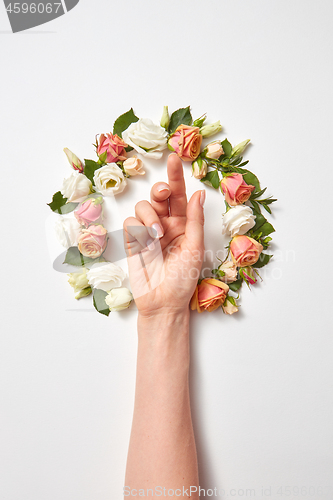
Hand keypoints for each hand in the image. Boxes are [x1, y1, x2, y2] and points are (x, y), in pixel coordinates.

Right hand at [123, 154, 204, 317]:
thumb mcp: (195, 248)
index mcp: (184, 224)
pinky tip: (144, 243)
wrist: (162, 303)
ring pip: (143, 207)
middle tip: (163, 194)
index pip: (180, 195)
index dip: (176, 176)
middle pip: (159, 196)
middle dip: (160, 190)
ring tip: (156, 236)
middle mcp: (166, 224)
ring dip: (149, 216)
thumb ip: (195, 220)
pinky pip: (130, 223)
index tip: (174, 158)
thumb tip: (198, 194)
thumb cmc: (183, 280)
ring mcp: (148, 232)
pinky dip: (137, 228)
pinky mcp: (133, 242)